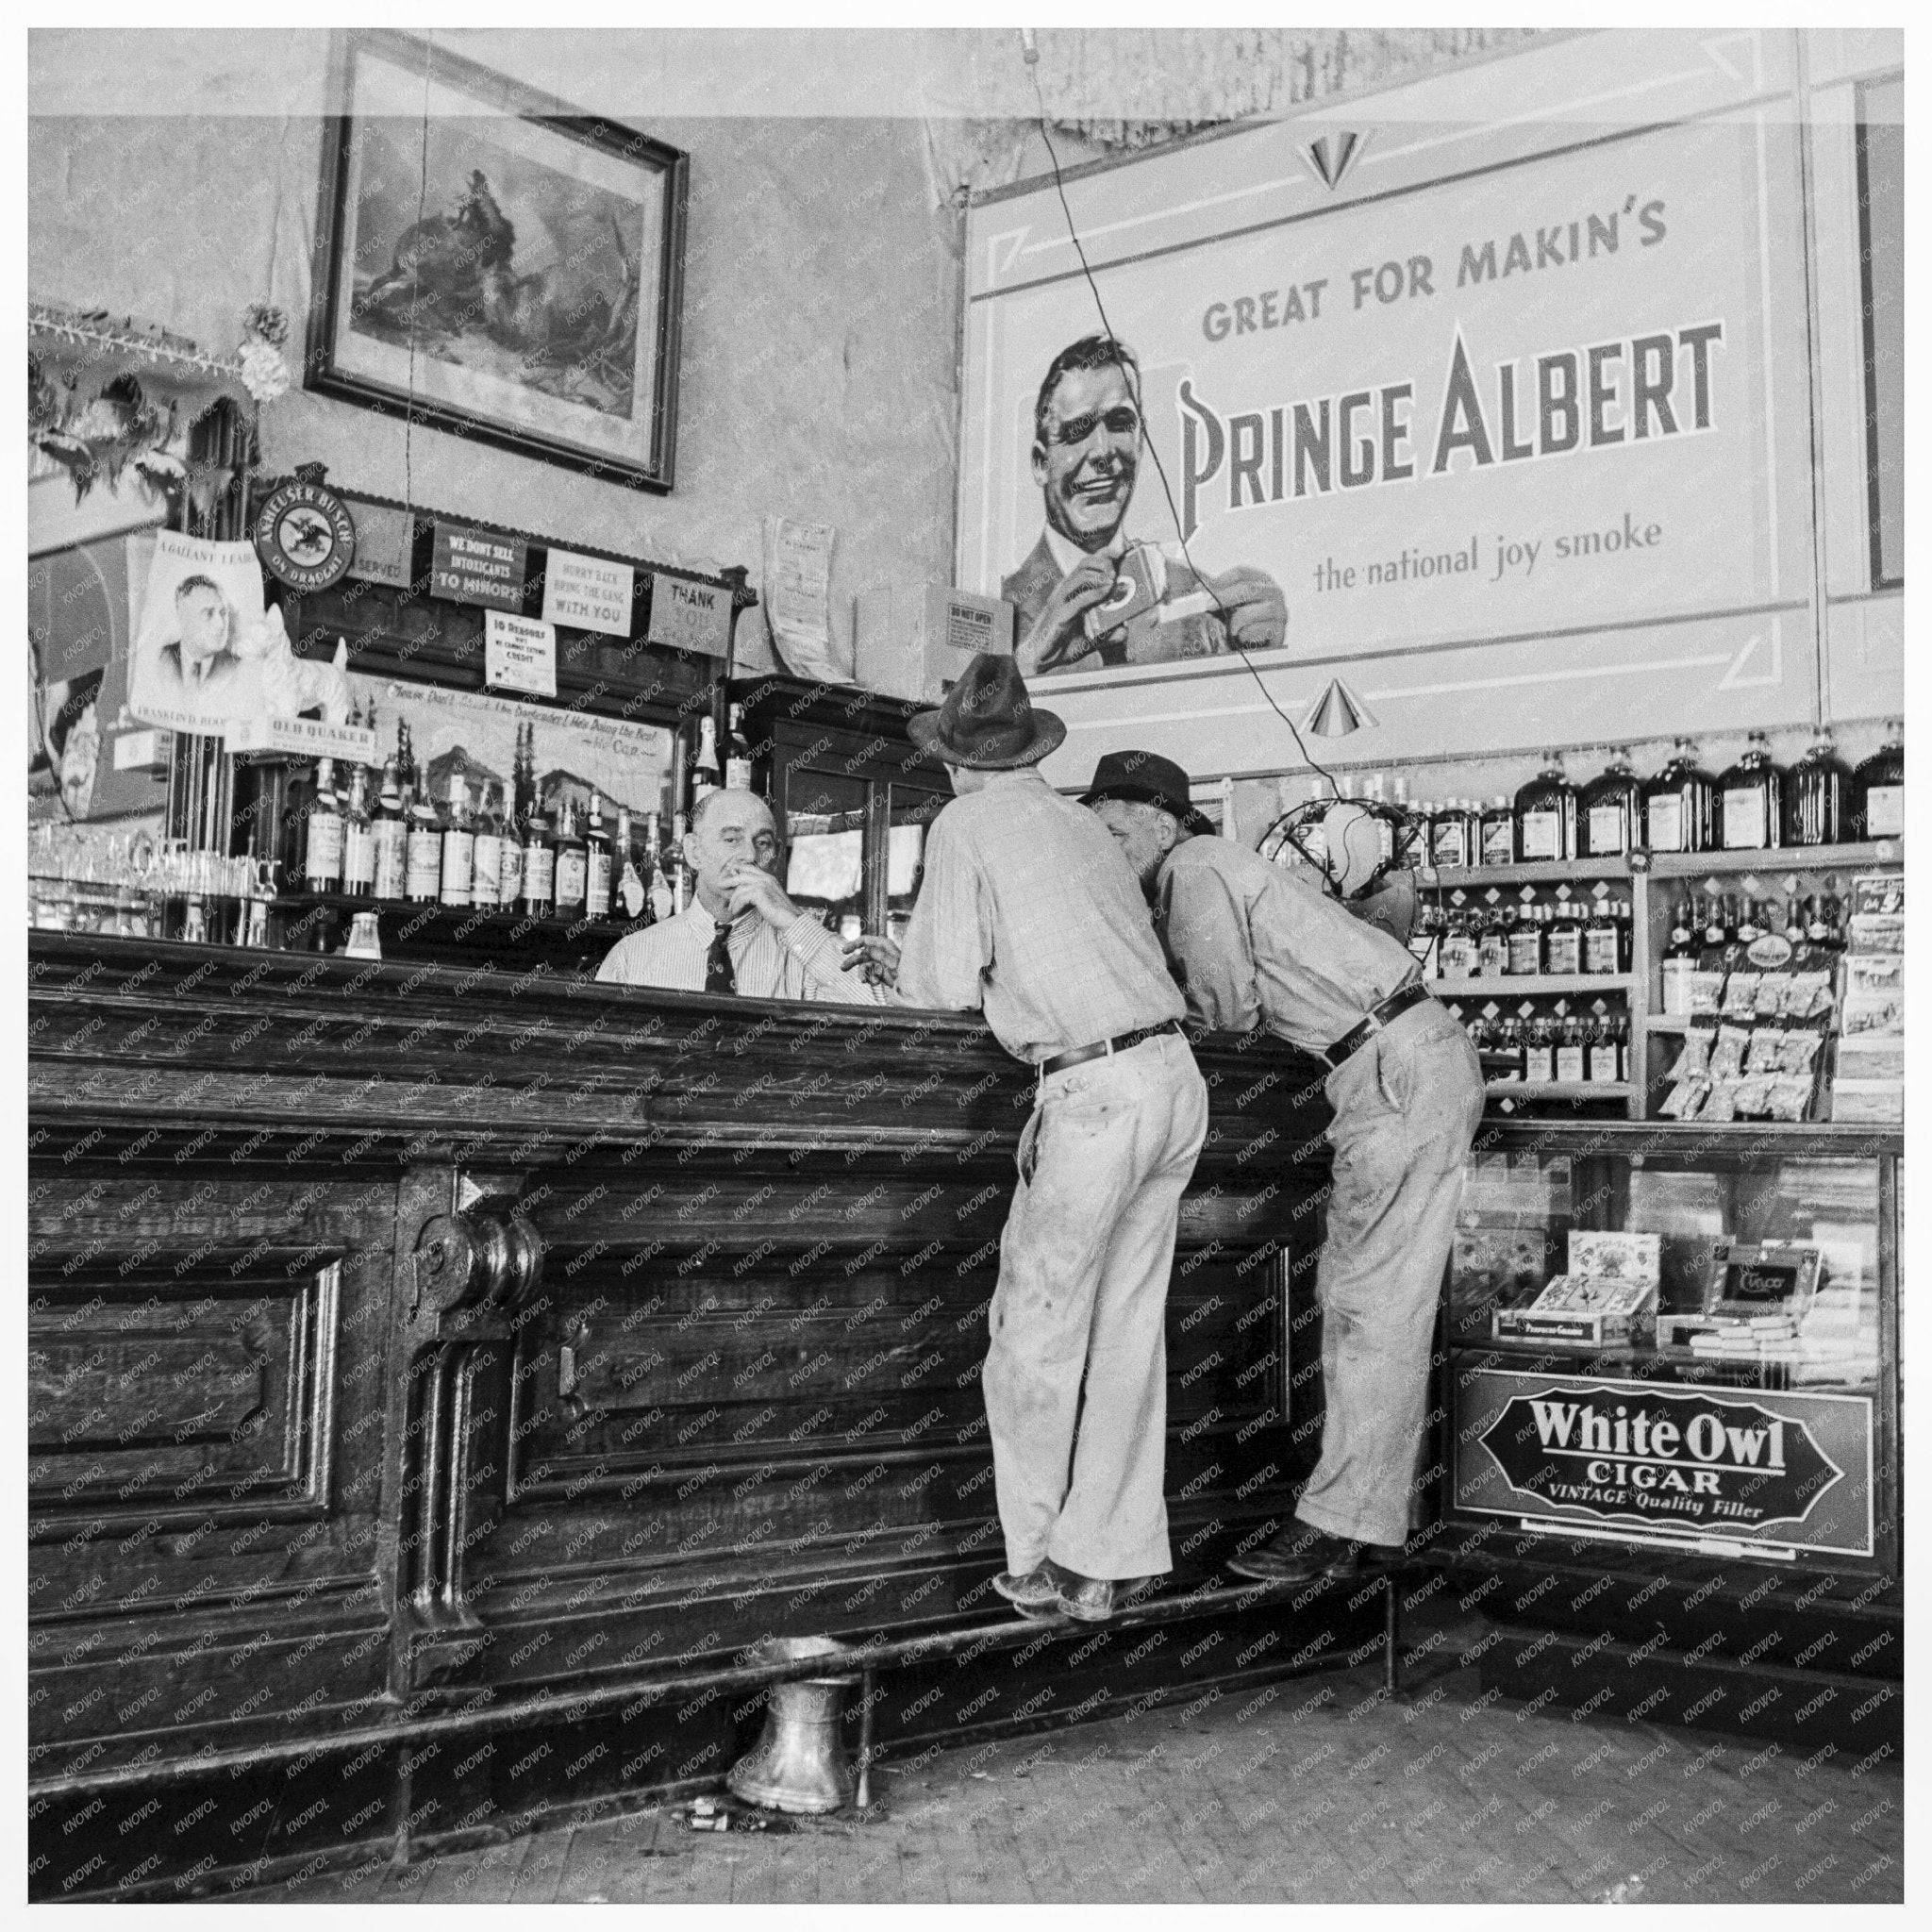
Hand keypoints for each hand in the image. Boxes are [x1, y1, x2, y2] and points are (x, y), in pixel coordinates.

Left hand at [722, 863, 798, 928]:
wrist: (791, 919)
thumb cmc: (781, 912)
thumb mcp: (769, 898)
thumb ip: (759, 892)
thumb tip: (743, 892)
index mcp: (769, 878)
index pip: (751, 867)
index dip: (738, 868)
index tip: (729, 870)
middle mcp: (766, 879)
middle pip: (742, 874)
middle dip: (730, 880)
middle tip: (720, 885)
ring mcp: (763, 885)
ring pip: (740, 888)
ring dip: (733, 900)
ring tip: (731, 909)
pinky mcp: (760, 894)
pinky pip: (742, 898)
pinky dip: (737, 906)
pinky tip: (736, 912)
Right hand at [841, 933, 900, 986]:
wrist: (911, 985)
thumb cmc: (905, 970)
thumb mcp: (892, 961)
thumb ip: (878, 954)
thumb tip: (863, 950)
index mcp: (883, 945)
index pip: (865, 940)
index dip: (853, 944)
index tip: (844, 951)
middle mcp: (880, 952)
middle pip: (861, 955)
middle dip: (852, 962)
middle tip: (842, 968)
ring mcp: (879, 962)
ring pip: (864, 966)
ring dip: (862, 974)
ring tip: (862, 981)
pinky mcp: (880, 972)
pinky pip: (869, 974)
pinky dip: (870, 979)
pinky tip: (875, 982)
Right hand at [1014, 553, 1118, 673]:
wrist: (1041, 659)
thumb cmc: (1061, 644)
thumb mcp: (1089, 637)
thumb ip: (1106, 633)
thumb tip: (1124, 631)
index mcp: (1070, 590)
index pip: (1087, 564)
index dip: (1103, 554)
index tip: (1120, 551)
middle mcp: (1065, 591)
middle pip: (1084, 563)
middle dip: (1103, 561)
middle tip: (1116, 570)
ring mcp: (1061, 600)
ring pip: (1080, 575)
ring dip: (1099, 574)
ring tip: (1113, 578)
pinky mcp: (1060, 614)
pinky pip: (1079, 599)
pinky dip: (1095, 593)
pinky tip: (1106, 592)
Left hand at [1202, 564, 1286, 650]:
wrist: (1254, 647)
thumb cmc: (1239, 622)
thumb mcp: (1226, 606)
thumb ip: (1214, 595)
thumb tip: (1198, 588)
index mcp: (1260, 581)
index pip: (1241, 573)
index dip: (1221, 580)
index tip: (1202, 589)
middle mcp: (1273, 593)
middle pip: (1251, 588)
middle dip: (1226, 597)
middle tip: (1207, 606)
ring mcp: (1280, 612)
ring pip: (1265, 608)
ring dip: (1242, 618)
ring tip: (1231, 629)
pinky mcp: (1280, 631)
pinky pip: (1269, 628)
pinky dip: (1252, 633)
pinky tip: (1242, 637)